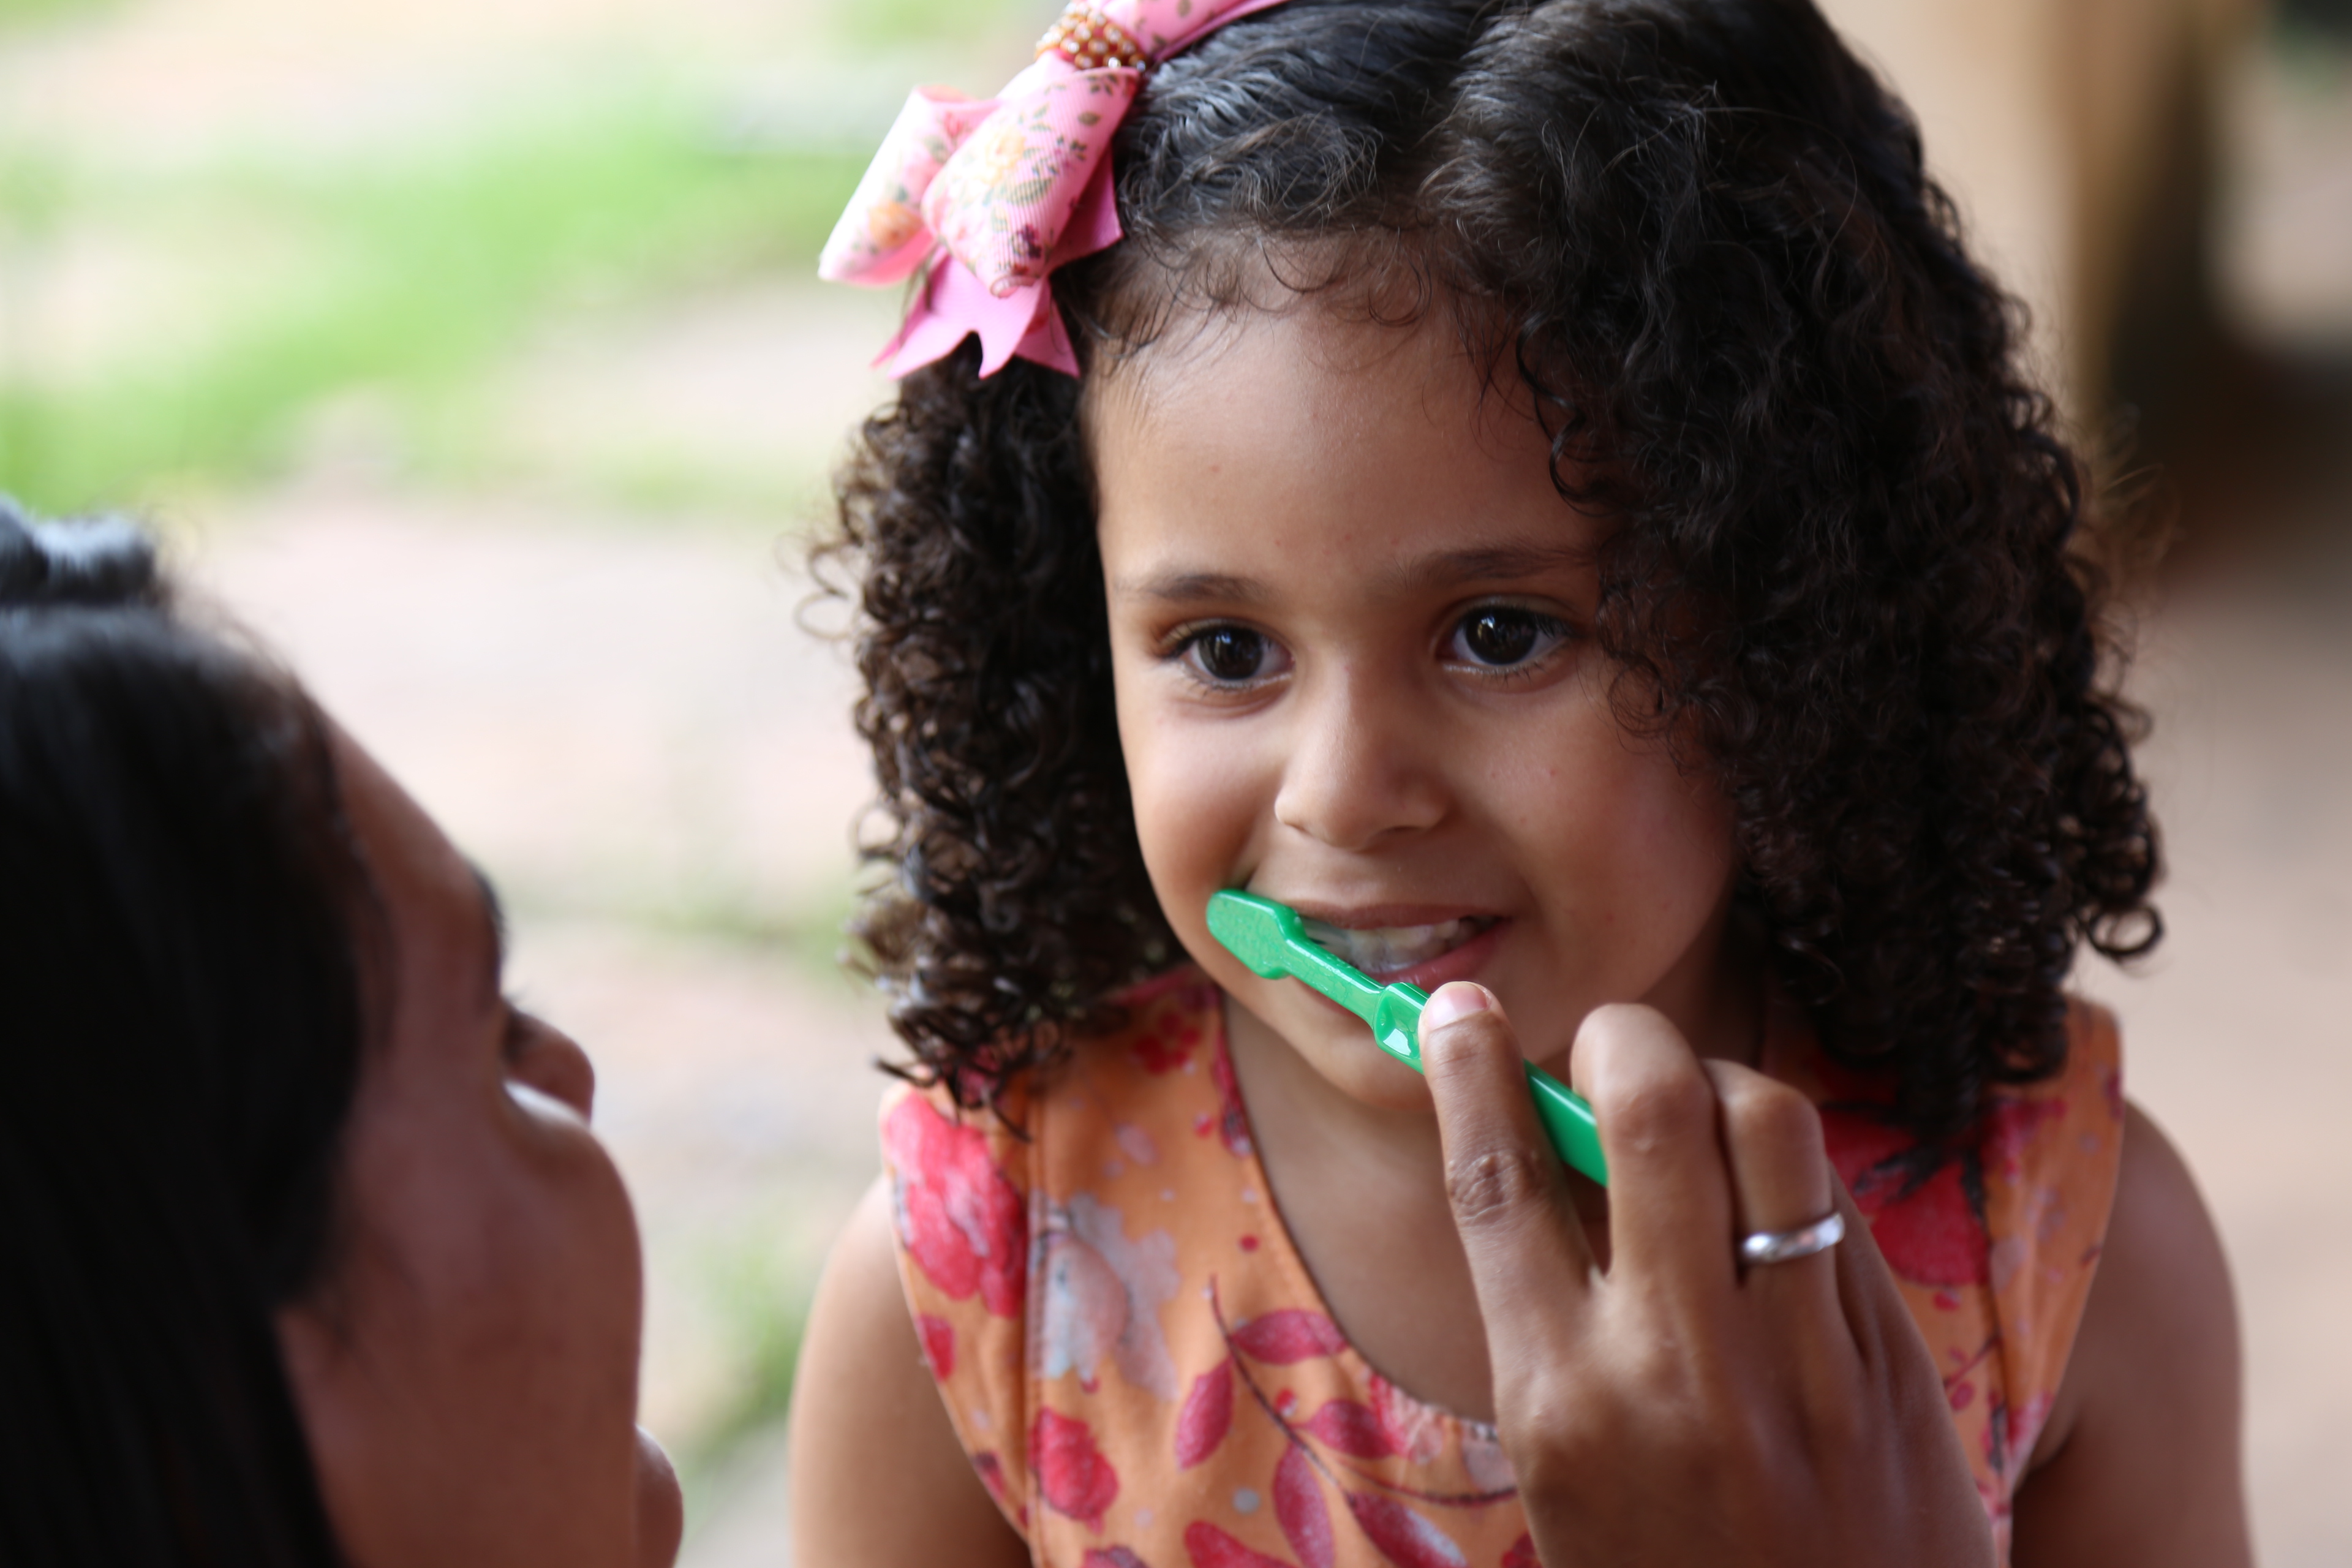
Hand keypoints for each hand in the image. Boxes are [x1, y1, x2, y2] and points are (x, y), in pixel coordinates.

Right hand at [1418, 984, 1991, 1567]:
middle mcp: (1675, 1370)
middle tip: (1609, 1047)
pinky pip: (1838, 1207)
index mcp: (1559, 1403)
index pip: (1499, 1181)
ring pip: (1767, 1124)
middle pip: (1646, 1109)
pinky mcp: (1893, 1368)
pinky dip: (1792, 1172)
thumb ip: (1555, 1318)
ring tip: (1703, 1111)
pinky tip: (1773, 1199)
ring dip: (1722, 1082)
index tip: (1457, 1010)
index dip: (1468, 1070)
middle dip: (1619, 1038)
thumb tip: (1550, 1143)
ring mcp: (1798, 1364)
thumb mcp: (1570, 1472)